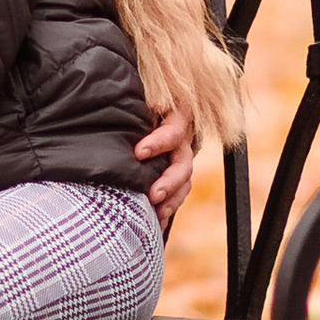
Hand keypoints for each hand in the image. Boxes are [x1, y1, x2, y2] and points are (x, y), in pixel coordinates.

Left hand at [137, 100, 196, 224]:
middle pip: (184, 163)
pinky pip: (178, 195)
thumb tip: (139, 99)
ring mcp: (181, 159)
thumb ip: (139, 100)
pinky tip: (157, 221)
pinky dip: (168, 208)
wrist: (144, 111)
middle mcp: (183, 139)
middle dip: (169, 181)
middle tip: (153, 194)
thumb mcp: (139, 97)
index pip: (173, 130)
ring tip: (157, 212)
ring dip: (172, 199)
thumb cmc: (135, 104)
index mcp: (176, 116)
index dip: (159, 142)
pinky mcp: (176, 176)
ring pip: (184, 182)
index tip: (138, 153)